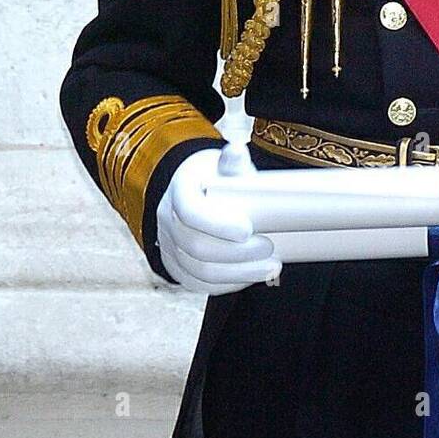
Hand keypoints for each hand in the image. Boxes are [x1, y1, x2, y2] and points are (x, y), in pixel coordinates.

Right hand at [156, 141, 281, 294]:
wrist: (191, 192)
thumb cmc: (213, 178)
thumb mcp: (221, 165)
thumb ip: (232, 162)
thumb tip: (237, 151)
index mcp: (179, 191)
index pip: (191, 212)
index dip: (218, 225)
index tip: (248, 229)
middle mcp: (167, 220)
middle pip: (196, 247)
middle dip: (237, 254)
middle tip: (269, 248)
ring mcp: (169, 246)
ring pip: (199, 271)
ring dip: (238, 274)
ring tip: (271, 267)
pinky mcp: (176, 266)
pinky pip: (198, 284)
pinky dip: (226, 285)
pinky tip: (251, 278)